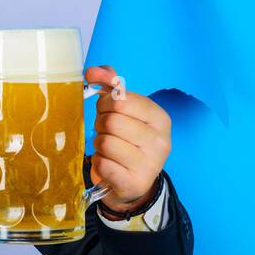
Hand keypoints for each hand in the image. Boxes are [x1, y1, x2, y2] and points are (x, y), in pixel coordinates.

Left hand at [85, 64, 170, 211]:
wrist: (131, 181)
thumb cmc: (126, 140)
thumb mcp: (124, 111)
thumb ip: (110, 85)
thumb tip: (94, 71)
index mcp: (160, 118)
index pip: (122, 100)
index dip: (106, 104)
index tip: (108, 111)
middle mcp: (160, 141)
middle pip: (112, 121)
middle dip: (100, 125)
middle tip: (106, 132)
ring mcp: (150, 164)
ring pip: (105, 142)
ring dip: (99, 145)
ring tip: (108, 150)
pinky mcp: (134, 183)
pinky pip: (103, 164)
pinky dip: (99, 163)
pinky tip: (109, 165)